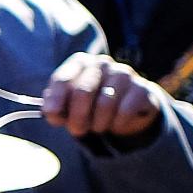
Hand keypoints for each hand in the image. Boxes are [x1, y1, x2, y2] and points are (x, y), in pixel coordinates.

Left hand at [43, 51, 164, 140]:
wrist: (128, 106)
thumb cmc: (90, 104)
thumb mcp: (69, 104)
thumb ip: (56, 107)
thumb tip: (51, 112)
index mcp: (79, 63)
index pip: (62, 79)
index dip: (56, 99)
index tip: (53, 115)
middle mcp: (101, 63)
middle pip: (82, 92)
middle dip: (76, 117)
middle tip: (76, 130)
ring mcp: (124, 73)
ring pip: (104, 104)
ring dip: (97, 123)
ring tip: (96, 127)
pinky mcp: (142, 89)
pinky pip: (124, 112)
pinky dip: (116, 124)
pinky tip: (115, 124)